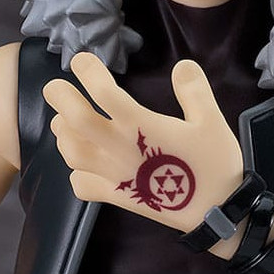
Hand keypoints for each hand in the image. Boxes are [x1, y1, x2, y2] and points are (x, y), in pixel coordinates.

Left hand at [43, 52, 244, 230]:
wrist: (216, 213)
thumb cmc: (214, 165)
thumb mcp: (212, 121)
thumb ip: (194, 90)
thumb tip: (182, 65)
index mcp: (141, 126)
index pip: (103, 91)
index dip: (87, 70)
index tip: (82, 61)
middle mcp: (120, 148)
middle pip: (74, 119)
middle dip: (59, 97)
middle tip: (56, 87)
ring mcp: (114, 175)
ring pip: (71, 152)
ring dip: (62, 133)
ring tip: (64, 121)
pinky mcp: (116, 196)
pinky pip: (82, 184)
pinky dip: (75, 171)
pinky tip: (84, 163)